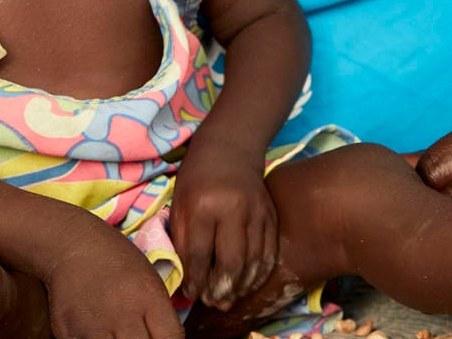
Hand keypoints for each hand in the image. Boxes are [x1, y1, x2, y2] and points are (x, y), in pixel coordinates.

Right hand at [43, 229, 181, 338]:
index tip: (160, 338)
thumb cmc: (117, 260)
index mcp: (149, 299)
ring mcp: (94, 327)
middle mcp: (123, 315)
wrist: (74, 245)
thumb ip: (159, 315)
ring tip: (117, 333)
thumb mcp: (150, 280)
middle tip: (139, 334)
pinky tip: (95, 331)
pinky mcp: (67, 333)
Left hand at [170, 144, 275, 309]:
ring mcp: (257, 212)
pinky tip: (248, 283)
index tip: (192, 293)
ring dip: (241, 286)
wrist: (230, 149)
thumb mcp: (180, 206)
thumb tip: (190, 279)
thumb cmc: (197, 179)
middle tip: (213, 302)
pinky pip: (270, 252)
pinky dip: (260, 273)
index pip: (198, 254)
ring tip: (229, 298)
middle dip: (221, 289)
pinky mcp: (272, 215)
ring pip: (254, 261)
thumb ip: (182, 241)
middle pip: (231, 262)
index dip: (195, 280)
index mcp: (203, 206)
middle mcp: (234, 209)